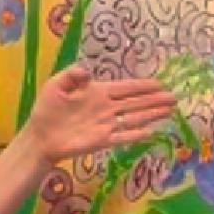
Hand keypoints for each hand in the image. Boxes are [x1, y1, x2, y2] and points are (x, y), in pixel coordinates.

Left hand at [20, 66, 176, 162]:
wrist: (40, 136)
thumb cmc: (47, 109)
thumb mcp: (56, 85)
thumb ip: (72, 75)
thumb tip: (89, 72)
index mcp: (98, 92)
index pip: (125, 88)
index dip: (143, 86)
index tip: (160, 84)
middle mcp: (107, 108)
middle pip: (135, 103)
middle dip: (154, 100)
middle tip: (174, 98)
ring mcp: (106, 125)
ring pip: (134, 118)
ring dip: (151, 115)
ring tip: (169, 111)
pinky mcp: (102, 141)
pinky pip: (122, 137)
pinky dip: (136, 135)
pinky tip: (150, 132)